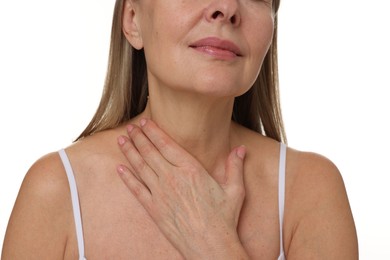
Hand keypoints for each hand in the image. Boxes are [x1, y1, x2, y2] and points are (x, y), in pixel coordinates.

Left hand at [117, 119, 247, 258]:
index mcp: (191, 170)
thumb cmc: (223, 219)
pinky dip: (127, 178)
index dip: (153, 131)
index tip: (144, 122)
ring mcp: (161, 194)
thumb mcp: (235, 190)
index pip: (166, 144)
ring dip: (130, 152)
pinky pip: (136, 189)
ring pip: (141, 167)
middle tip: (129, 127)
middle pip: (150, 152)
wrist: (210, 246)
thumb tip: (241, 149)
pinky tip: (120, 168)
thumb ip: (235, 166)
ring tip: (122, 141)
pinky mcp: (154, 209)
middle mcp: (172, 178)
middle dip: (138, 137)